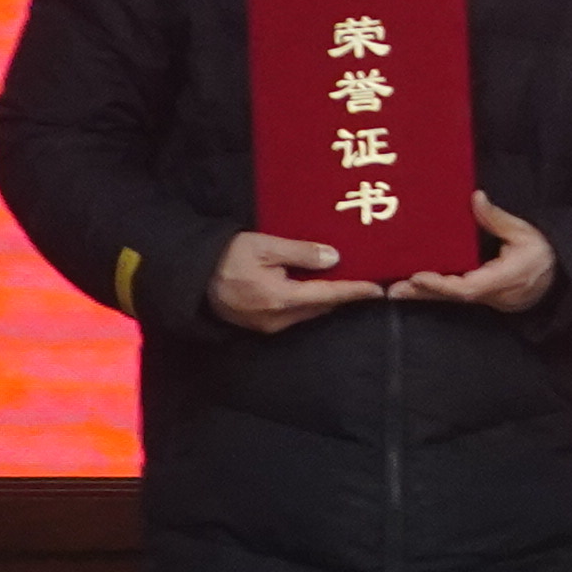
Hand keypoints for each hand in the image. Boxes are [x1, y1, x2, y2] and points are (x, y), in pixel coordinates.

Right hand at [209, 231, 378, 334]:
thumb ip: (301, 252)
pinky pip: (295, 314)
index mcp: (281, 298)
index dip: (354, 291)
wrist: (193, 277)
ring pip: (309, 312)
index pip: (328, 295)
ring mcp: (268, 325)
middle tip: (367, 281)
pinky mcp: (261, 325)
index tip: (377, 290)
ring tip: (348, 282)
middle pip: (322, 307)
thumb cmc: (228, 257)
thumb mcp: (265, 246)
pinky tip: (318, 288)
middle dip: (344, 295)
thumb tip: (335, 258)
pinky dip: (310, 302)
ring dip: (327, 299)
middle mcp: (278, 318)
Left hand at [388, 194, 557, 313]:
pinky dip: (433, 292)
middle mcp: (488, 293)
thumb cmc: (541, 254)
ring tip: (394, 290)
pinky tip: (414, 287)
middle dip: (422, 293)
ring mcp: (483, 298)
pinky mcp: (479, 296)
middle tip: (392, 290)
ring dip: (422, 294)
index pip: (467, 286)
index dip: (442, 283)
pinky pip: (454, 295)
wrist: (557, 279)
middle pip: (451, 297)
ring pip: (449, 298)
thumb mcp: (524, 233)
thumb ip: (496, 219)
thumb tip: (476, 197)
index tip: (419, 276)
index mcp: (501, 278)